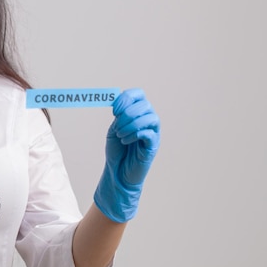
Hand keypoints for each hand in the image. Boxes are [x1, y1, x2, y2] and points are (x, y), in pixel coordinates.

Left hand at [94, 88, 159, 222]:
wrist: (117, 172)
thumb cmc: (116, 151)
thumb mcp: (113, 129)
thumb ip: (118, 117)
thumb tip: (119, 104)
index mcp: (137, 113)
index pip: (139, 94)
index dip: (126, 98)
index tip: (114, 110)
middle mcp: (147, 120)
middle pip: (145, 104)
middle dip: (128, 112)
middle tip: (116, 125)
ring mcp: (153, 133)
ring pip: (151, 117)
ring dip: (132, 123)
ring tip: (120, 134)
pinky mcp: (153, 145)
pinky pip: (149, 134)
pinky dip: (135, 134)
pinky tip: (125, 141)